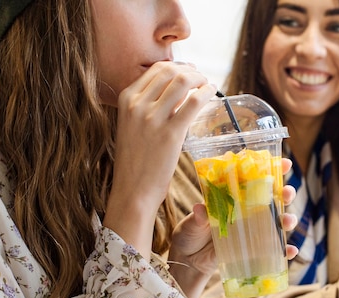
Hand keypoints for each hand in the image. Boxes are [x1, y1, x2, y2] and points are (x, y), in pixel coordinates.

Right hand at [104, 62, 215, 255]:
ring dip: (201, 79)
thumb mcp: (132, 125)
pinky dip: (207, 92)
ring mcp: (153, 118)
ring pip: (183, 81)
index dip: (177, 66)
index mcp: (126, 99)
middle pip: (171, 70)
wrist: (133, 190)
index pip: (155, 69)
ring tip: (208, 85)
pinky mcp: (171, 133)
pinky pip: (194, 102)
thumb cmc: (136, 160)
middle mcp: (137, 105)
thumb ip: (147, 106)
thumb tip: (176, 91)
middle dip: (191, 71)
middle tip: (201, 79)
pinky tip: (212, 93)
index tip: (189, 71)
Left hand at [169, 158, 298, 297]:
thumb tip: (200, 209)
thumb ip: (199, 216)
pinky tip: (291, 251)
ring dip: (288, 219)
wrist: (187, 261)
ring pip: (277, 222)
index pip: (255, 179)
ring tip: (288, 221)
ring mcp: (252, 230)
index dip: (272, 169)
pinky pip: (274, 250)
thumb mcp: (192, 223)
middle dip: (286, 193)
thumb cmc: (189, 235)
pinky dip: (285, 250)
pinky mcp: (254, 250)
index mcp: (233, 197)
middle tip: (288, 192)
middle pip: (273, 198)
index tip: (284, 163)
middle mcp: (246, 211)